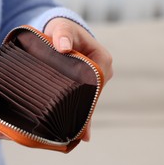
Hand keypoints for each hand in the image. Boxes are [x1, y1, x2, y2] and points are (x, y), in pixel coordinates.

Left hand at [44, 18, 112, 140]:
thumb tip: (63, 47)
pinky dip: (80, 115)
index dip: (83, 100)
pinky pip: (84, 101)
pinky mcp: (86, 85)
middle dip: (81, 113)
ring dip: (79, 115)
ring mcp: (95, 81)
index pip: (94, 85)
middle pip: (92, 97)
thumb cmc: (63, 29)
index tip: (72, 114)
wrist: (61, 31)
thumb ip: (63, 35)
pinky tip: (79, 136)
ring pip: (88, 101)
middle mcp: (103, 72)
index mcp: (102, 60)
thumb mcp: (61, 28)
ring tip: (70, 135)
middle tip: (69, 131)